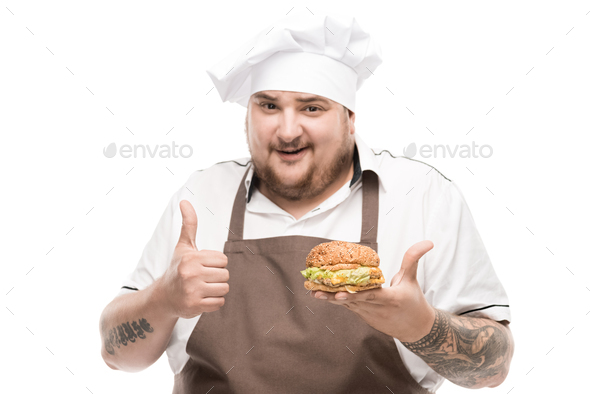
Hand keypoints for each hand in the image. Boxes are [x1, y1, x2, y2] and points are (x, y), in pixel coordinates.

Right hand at [159, 200, 228, 318]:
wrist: (163, 297)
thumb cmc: (177, 268)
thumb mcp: (183, 246)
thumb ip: (189, 224)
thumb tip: (185, 201)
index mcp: (191, 258)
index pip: (223, 260)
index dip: (216, 264)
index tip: (204, 266)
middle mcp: (190, 274)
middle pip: (225, 275)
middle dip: (217, 277)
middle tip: (203, 279)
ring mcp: (192, 291)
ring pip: (224, 289)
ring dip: (216, 290)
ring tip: (203, 288)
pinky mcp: (194, 306)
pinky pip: (219, 303)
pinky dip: (214, 302)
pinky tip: (202, 298)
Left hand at [311, 240, 435, 342]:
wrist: (416, 329)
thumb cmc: (414, 302)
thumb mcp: (412, 279)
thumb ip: (413, 259)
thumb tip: (428, 242)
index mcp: (390, 299)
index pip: (371, 296)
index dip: (355, 295)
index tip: (340, 294)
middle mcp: (377, 309)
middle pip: (353, 301)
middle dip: (334, 296)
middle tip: (316, 291)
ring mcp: (369, 315)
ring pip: (347, 306)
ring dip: (330, 299)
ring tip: (313, 292)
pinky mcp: (364, 316)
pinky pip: (348, 308)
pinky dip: (335, 301)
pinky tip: (321, 294)